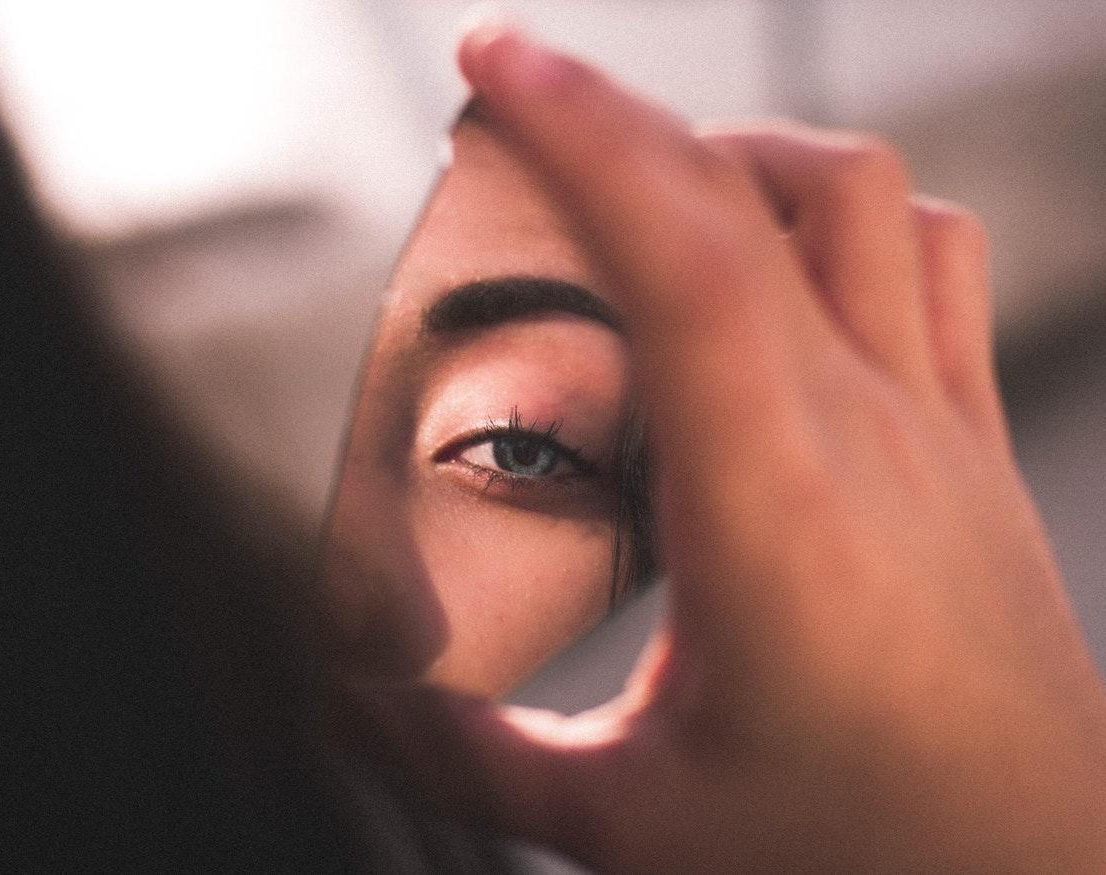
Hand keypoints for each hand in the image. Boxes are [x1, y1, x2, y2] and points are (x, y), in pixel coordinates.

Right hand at [371, 28, 1105, 871]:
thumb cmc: (864, 853)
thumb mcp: (634, 815)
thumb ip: (474, 752)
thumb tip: (359, 709)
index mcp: (773, 509)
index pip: (687, 255)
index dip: (587, 131)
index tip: (494, 66)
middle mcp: (869, 434)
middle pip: (760, 192)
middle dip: (622, 118)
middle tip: (520, 122)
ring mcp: (937, 428)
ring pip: (870, 199)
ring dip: (746, 154)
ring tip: (652, 180)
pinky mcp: (971, 448)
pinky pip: (934, 265)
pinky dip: (849, 217)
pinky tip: (786, 264)